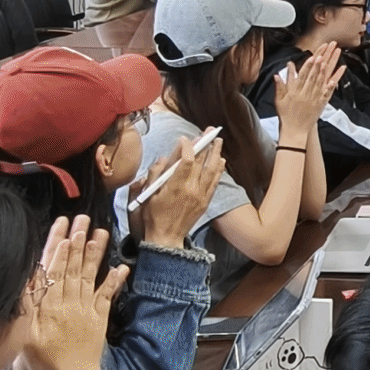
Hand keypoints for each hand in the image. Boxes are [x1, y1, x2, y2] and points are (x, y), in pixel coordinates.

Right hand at [17, 215, 126, 369]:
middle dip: (77, 242)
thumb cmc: (44, 360)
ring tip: (100, 233)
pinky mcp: (99, 317)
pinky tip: (120, 266)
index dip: (59, 249)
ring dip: (95, 253)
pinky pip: (107, 296)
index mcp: (48, 306)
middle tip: (81, 220)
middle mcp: (69, 303)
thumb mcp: (25, 334)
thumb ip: (27, 307)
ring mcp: (86, 309)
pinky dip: (114, 281)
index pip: (53, 271)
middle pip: (72, 267)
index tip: (64, 230)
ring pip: (89, 276)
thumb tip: (28, 281)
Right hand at [126, 132, 225, 249]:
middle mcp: (192, 189)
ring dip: (216, 154)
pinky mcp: (205, 201)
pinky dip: (219, 170)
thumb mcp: (148, 194)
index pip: (187, 159)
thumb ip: (155, 173)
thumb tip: (163, 159)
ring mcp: (201, 195)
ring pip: (212, 170)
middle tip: (209, 131)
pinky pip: (215, 182)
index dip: (188, 146)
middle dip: (206, 144)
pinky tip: (220, 160)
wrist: (166, 238)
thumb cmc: (153, 216)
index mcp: (176, 185)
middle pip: (202, 161)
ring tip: (218, 141)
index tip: (185, 138)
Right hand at [274, 41, 344, 132]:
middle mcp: (304, 95)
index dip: (307, 66)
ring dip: (323, 73)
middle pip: (311, 78)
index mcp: (294, 93)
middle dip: (317, 66)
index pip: (301, 77)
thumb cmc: (286, 115)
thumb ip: (280, 86)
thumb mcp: (279, 100)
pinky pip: (325, 95)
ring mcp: (313, 100)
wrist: (294, 130)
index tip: (311, 57)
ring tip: (327, 63)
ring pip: (319, 84)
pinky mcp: (319, 105)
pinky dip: (330, 87)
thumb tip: (276, 75)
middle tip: (322, 56)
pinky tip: (334, 80)